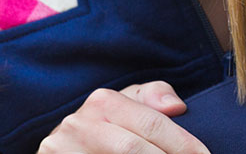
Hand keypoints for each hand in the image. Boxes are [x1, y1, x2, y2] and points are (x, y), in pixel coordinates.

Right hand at [37, 81, 209, 153]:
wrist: (64, 149)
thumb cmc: (105, 127)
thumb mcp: (126, 105)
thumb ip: (152, 97)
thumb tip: (177, 106)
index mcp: (102, 102)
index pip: (152, 124)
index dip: (183, 144)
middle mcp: (78, 125)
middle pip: (134, 150)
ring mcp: (62, 152)